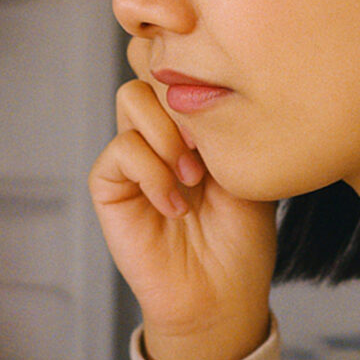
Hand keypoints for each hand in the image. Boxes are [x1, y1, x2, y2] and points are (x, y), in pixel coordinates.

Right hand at [89, 39, 277, 359]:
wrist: (220, 295)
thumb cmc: (242, 240)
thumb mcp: (249, 167)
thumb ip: (225, 123)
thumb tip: (199, 88)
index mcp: (193, 122)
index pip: (181, 64)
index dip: (198, 71)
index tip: (229, 108)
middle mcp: (159, 132)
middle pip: (151, 67)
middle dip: (183, 100)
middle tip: (208, 151)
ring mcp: (132, 156)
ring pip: (131, 97)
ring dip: (167, 134)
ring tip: (193, 178)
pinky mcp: (109, 186)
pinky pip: (120, 150)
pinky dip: (151, 173)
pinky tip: (175, 205)